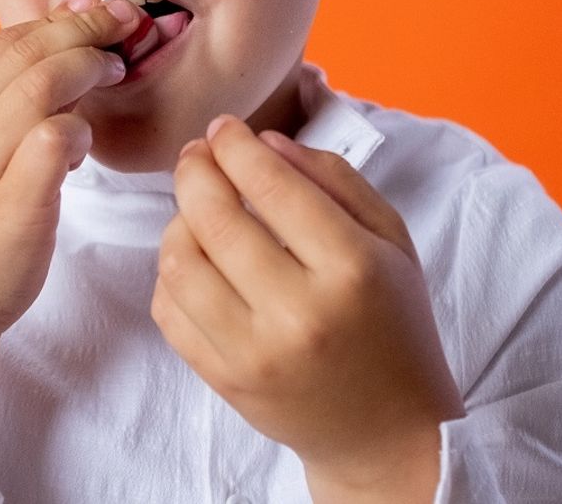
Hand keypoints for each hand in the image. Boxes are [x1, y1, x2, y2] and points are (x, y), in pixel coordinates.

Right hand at [0, 0, 139, 479]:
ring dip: (90, 70)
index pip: (3, 38)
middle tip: (123, 30)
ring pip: (44, 83)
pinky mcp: (8, 201)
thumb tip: (60, 41)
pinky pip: (58, 135)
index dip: (60, 20)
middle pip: (29, 50)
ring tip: (112, 76)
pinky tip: (82, 147)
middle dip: (87, 30)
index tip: (100, 15)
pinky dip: (81, 130)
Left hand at [152, 116, 463, 501]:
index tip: (223, 128)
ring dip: (177, 221)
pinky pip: (168, 311)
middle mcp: (299, 312)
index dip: (236, 145)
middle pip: (215, 219)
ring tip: (196, 209)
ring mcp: (254, 353)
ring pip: (179, 263)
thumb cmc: (393, 323)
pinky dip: (171, 273)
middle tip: (197, 154)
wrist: (388, 434)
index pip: (272, 186)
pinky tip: (195, 259)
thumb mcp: (390, 239)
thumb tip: (265, 142)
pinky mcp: (224, 381)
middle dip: (195, 171)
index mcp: (351, 268)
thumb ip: (333, 178)